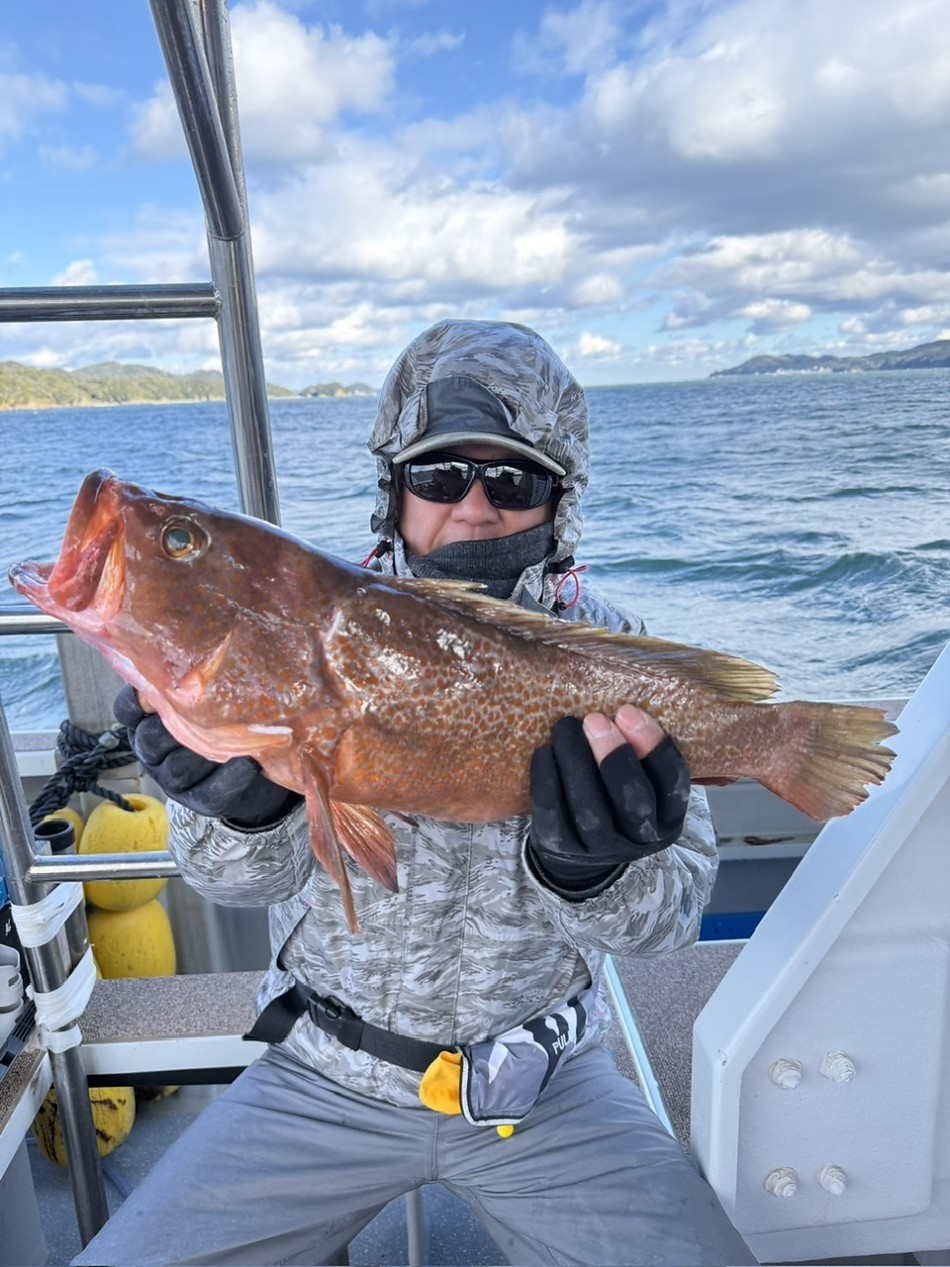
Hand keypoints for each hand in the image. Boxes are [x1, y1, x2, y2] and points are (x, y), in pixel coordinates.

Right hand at [114, 685, 301, 827]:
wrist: (253, 770)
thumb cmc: (220, 722)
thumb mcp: (201, 699)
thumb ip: (192, 681)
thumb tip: (196, 641)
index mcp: (147, 723)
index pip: (126, 710)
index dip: (135, 700)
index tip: (154, 689)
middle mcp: (154, 754)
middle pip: (150, 740)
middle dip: (173, 727)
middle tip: (202, 710)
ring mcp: (175, 781)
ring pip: (178, 768)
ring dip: (204, 752)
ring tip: (233, 738)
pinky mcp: (202, 802)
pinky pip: (211, 791)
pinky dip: (231, 777)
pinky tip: (248, 764)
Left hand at [527, 705, 689, 898]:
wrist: (583, 850)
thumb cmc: (615, 797)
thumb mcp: (641, 779)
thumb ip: (638, 750)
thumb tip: (618, 700)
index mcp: (669, 813)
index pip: (673, 780)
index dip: (653, 745)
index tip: (628, 711)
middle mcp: (642, 836)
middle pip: (634, 800)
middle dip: (614, 756)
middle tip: (595, 719)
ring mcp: (604, 848)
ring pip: (592, 810)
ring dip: (578, 763)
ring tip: (565, 727)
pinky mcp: (566, 850)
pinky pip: (555, 817)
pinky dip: (548, 782)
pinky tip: (544, 752)